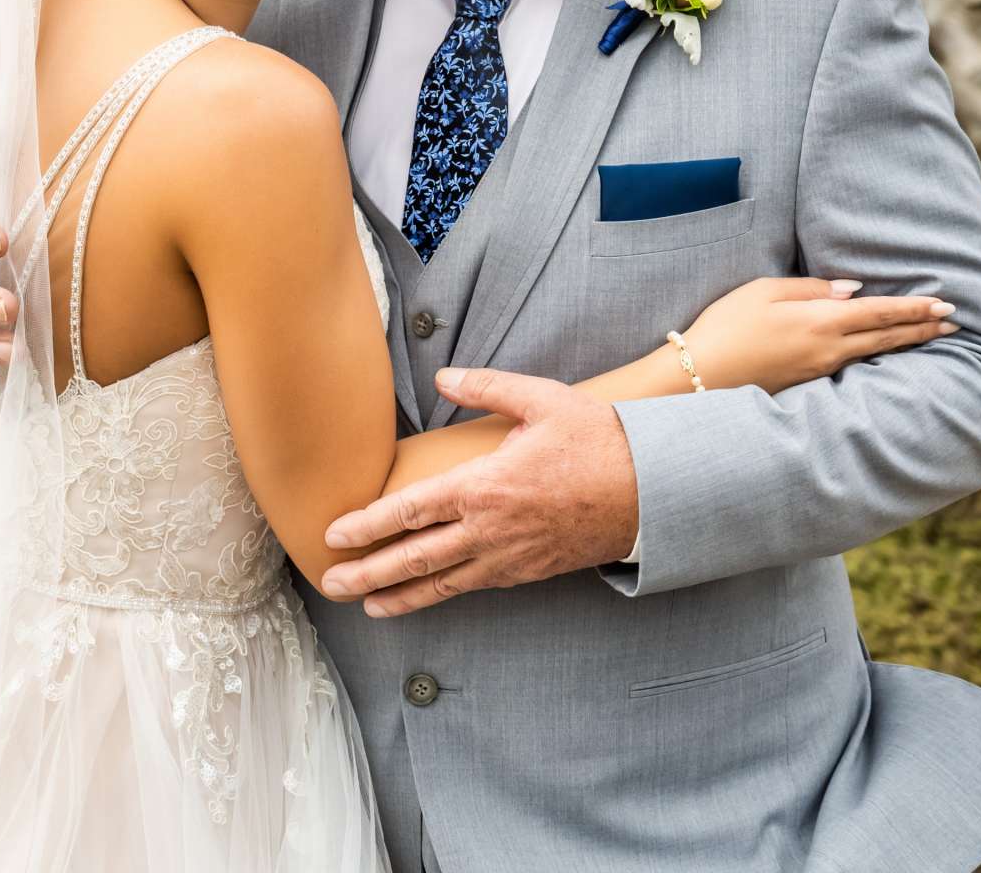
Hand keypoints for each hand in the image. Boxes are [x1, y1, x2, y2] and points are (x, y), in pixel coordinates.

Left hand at [318, 367, 636, 616]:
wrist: (651, 491)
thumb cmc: (598, 441)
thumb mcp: (542, 400)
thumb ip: (487, 387)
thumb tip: (444, 376)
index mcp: (485, 486)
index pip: (410, 510)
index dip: (368, 524)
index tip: (333, 533)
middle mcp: (490, 530)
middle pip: (414, 558)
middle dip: (367, 572)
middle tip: (329, 584)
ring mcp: (509, 558)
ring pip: (441, 584)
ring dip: (397, 596)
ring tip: (364, 605)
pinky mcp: (528, 573)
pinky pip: (473, 587)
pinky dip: (440, 596)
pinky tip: (421, 598)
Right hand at [682, 276, 955, 392]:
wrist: (699, 377)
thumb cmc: (726, 326)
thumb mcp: (764, 291)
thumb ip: (811, 288)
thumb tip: (851, 290)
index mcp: (821, 321)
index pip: (880, 312)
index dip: (915, 308)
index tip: (946, 305)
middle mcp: (828, 349)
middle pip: (886, 337)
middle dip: (922, 328)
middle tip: (955, 323)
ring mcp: (820, 370)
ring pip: (873, 353)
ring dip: (905, 342)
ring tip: (931, 336)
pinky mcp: (807, 382)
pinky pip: (853, 366)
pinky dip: (877, 356)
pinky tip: (883, 353)